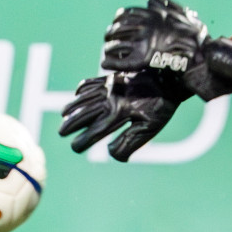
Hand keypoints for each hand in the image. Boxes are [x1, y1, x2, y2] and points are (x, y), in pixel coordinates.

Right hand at [58, 71, 189, 161]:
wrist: (170, 78)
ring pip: (86, 97)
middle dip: (72, 124)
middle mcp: (111, 99)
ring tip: (63, 114)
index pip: (95, 131)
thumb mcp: (149, 127)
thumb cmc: (162, 106)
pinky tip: (77, 93)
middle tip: (61, 132)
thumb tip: (111, 154)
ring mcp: (111, 87)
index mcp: (119, 113)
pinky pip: (93, 82)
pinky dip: (83, 88)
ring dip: (73, 106)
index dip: (83, 140)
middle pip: (85, 113)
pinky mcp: (115, 77)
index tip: (75, 147)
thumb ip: (129, 142)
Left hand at [101, 0, 231, 99]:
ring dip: (109, 49)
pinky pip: (118, 61)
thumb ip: (167, 5)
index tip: (117, 26)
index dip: (118, 21)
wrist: (203, 57)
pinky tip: (107, 64)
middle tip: (110, 41)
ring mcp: (142, 43)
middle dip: (110, 35)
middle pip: (116, 29)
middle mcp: (144, 26)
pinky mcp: (141, 60)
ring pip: (114, 44)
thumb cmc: (197, 38)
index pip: (124, 14)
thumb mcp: (184, 15)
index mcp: (152, 15)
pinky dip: (110, 62)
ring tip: (107, 54)